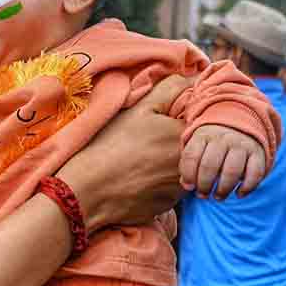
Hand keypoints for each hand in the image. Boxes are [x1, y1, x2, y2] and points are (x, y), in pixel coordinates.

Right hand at [58, 74, 190, 233]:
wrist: (87, 191)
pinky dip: (158, 181)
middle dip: (174, 139)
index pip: (198, 118)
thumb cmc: (110, 145)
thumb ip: (170, 90)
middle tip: (145, 140)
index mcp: (185, 135)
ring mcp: (181, 187)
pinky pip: (170, 187)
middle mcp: (191, 163)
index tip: (159, 119)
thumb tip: (193, 81)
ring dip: (167, 161)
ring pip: (182, 166)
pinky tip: (136, 176)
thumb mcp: (138, 109)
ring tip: (138, 158)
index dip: (179, 115)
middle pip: (191, 144)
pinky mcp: (169, 204)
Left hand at [180, 124, 265, 198]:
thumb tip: (187, 185)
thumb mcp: (197, 146)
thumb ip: (188, 164)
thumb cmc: (212, 144)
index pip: (191, 156)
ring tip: (218, 197)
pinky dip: (246, 187)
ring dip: (223, 189)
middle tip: (203, 195)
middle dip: (204, 185)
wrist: (240, 126)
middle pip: (210, 165)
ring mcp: (241, 145)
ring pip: (231, 171)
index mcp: (203, 136)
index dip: (188, 175)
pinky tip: (238, 194)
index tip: (189, 187)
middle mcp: (222, 139)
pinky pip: (254, 173)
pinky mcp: (258, 154)